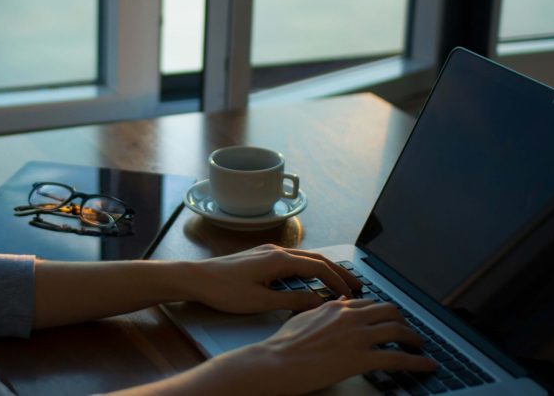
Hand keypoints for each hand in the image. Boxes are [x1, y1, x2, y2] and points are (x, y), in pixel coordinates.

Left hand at [187, 244, 362, 313]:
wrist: (197, 278)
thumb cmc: (224, 290)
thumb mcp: (261, 301)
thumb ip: (292, 301)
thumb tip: (318, 301)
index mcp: (279, 260)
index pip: (318, 268)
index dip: (337, 281)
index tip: (350, 294)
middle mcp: (276, 251)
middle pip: (316, 258)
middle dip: (338, 271)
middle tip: (356, 284)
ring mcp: (268, 251)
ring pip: (305, 258)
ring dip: (324, 268)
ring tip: (338, 281)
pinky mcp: (260, 256)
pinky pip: (293, 259)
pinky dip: (308, 268)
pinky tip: (310, 278)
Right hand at [223, 298, 437, 394]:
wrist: (276, 362)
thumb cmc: (283, 345)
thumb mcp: (303, 318)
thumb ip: (323, 311)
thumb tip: (335, 305)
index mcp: (337, 307)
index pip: (370, 304)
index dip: (385, 312)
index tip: (391, 320)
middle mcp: (351, 317)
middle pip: (390, 312)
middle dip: (404, 321)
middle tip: (409, 332)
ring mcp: (357, 337)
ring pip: (398, 331)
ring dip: (415, 339)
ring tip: (420, 347)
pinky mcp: (361, 358)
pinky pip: (398, 358)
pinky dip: (417, 362)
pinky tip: (427, 365)